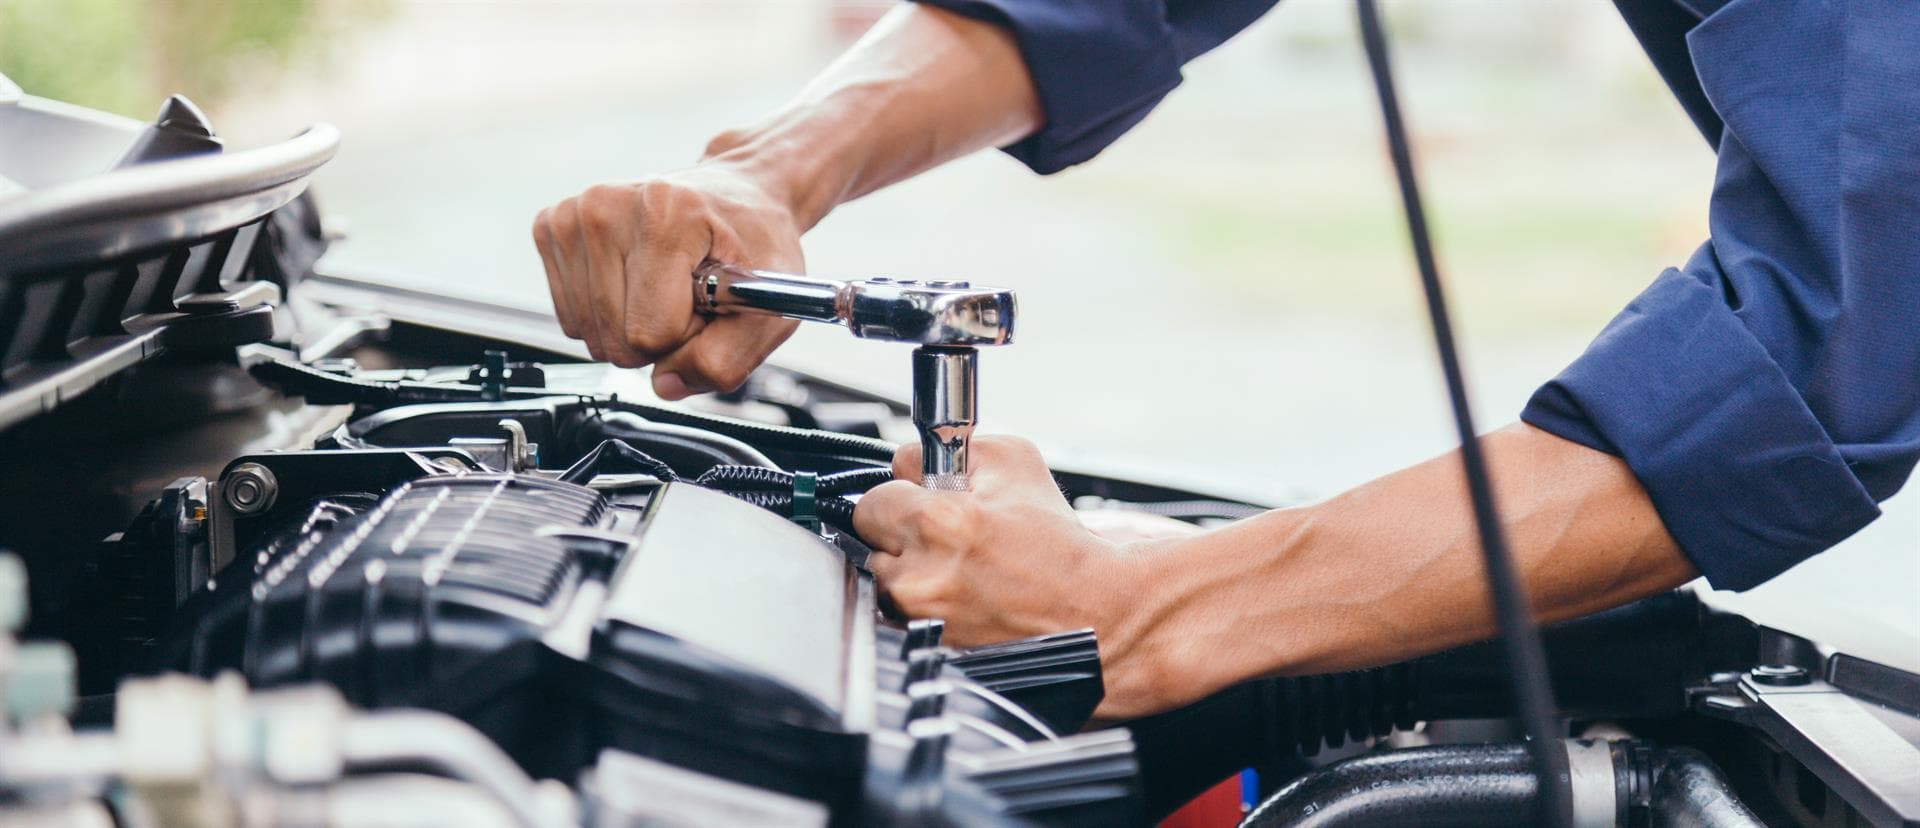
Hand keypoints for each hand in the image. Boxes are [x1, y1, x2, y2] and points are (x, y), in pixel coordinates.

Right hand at [533, 159, 802, 398]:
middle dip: (660, 335)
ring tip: (666, 284)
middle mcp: (607, 205)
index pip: (650, 333)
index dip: (688, 335)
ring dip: (633, 326)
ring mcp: (573, 216)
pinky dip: (607, 313)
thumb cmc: (755, 241)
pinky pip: (572, 318)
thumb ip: (726, 358)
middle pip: (616, 339)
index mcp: (666, 212)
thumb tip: (665, 384)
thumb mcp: (769, 303)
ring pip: (590, 334)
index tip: (708, 300)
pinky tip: (636, 278)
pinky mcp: (552, 229)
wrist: (737, 195)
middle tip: (689, 293)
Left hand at [854, 436, 1170, 719]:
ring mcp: (919, 616)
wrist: (1089, 611)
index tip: (926, 495)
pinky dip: (920, 599)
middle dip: (901, 526)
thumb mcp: (1013, 460)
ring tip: (957, 565)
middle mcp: (920, 576)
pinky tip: (960, 593)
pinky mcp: (924, 643)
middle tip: (943, 530)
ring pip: (882, 574)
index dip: (905, 489)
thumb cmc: (1058, 544)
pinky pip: (898, 609)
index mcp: (940, 523)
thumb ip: (954, 448)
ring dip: (908, 565)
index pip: (876, 492)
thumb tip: (914, 458)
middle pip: (869, 535)